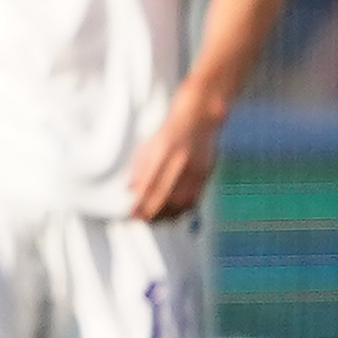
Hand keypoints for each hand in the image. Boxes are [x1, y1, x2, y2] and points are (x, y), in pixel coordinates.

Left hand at [126, 92, 225, 221]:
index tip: (132, 213)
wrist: (199, 117)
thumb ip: (139, 167)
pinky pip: (194, 196)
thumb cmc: (169, 131)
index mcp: (162, 151)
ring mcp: (195, 167)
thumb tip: (131, 190)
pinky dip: (182, 208)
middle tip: (141, 219)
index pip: (149, 184)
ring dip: (167, 214)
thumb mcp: (148, 144)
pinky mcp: (206, 172)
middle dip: (151, 212)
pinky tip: (173, 213)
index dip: (140, 202)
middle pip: (164, 195)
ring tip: (155, 219)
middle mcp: (180, 160)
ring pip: (181, 200)